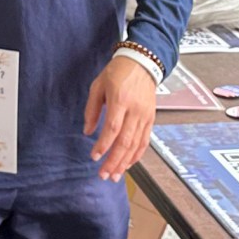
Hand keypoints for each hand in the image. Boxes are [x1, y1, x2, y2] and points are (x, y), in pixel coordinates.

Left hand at [84, 55, 157, 180]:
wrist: (143, 62)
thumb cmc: (118, 72)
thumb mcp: (98, 86)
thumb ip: (92, 109)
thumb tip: (88, 131)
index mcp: (120, 100)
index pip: (112, 129)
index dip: (103, 145)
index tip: (94, 156)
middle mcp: (135, 110)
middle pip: (125, 142)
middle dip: (114, 161)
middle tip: (104, 175)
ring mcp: (145, 116)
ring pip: (136, 145)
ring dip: (125, 163)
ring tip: (115, 175)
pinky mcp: (151, 119)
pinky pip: (145, 141)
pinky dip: (136, 155)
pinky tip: (128, 164)